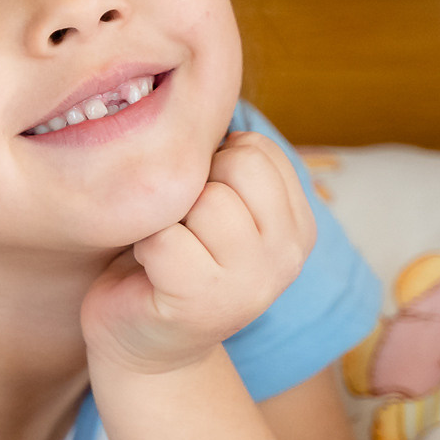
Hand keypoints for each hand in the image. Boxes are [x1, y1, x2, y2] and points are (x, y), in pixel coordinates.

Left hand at [81, 132, 314, 375]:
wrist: (142, 346)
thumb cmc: (169, 262)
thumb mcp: (212, 206)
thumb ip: (228, 166)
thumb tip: (206, 94)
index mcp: (297, 226)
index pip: (259, 149)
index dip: (210, 168)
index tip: (197, 208)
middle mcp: (288, 255)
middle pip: (238, 166)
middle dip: (192, 187)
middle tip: (178, 230)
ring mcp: (252, 284)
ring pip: (204, 200)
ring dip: (166, 219)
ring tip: (165, 251)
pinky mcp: (203, 303)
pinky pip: (165, 237)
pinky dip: (144, 247)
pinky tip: (148, 272)